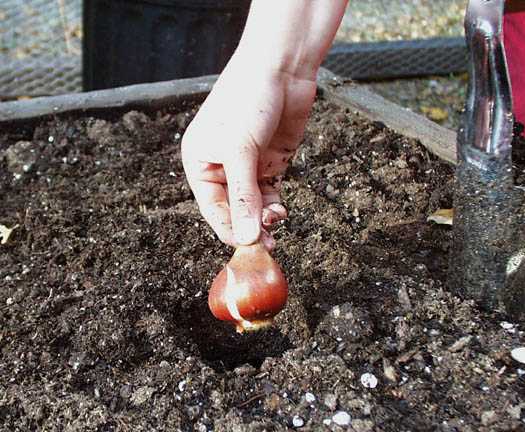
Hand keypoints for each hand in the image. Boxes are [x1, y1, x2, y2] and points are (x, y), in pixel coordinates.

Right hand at [181, 0, 347, 247]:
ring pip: (253, 205)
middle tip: (266, 246)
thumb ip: (243, 196)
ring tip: (276, 222)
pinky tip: (280, 211)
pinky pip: (269, 194)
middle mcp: (221, 167)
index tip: (246, 248)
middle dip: (249, 226)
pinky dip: (275, 206)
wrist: (282, 68)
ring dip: (264, 218)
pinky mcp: (270, 163)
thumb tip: (246, 236)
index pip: (212, 207)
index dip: (229, 229)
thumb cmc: (249, 100)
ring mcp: (247, 166)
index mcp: (200, 162)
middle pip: (233, 209)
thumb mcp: (240, 150)